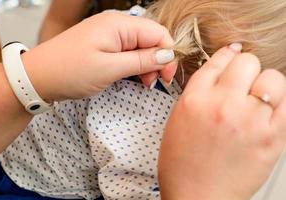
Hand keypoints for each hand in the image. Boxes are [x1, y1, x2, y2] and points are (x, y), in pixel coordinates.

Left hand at [23, 12, 176, 100]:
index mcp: (119, 25)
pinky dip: (133, 65)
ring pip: (140, 47)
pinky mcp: (103, 46)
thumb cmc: (71, 71)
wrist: (39, 76)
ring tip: (142, 83)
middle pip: (150, 40)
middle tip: (152, 84)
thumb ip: (142, 60)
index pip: (158, 33)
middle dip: (157, 62)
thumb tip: (168, 55)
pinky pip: (127, 52)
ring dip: (145, 65)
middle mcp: (116, 25)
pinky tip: (131, 77)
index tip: (167, 78)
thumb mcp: (110, 68)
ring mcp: (109, 35)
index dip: (168, 55)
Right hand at [158, 45, 285, 199]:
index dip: (227, 55)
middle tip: (242, 83)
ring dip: (266, 85)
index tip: (232, 55)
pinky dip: (280, 103)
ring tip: (257, 99)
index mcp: (195, 99)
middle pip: (247, 62)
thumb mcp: (178, 119)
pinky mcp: (273, 138)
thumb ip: (199, 91)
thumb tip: (218, 71)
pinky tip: (269, 111)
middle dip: (245, 69)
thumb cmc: (182, 163)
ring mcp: (250, 120)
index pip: (219, 60)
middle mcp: (223, 105)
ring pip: (273, 78)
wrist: (197, 196)